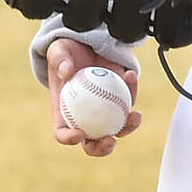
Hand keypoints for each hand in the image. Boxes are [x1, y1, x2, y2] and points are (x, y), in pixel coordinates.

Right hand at [46, 38, 140, 159]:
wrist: (85, 43)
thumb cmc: (65, 51)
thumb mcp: (57, 51)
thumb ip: (59, 60)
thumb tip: (66, 71)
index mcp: (64, 112)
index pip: (63, 132)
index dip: (69, 138)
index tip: (78, 134)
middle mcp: (84, 116)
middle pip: (92, 141)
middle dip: (102, 148)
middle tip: (110, 140)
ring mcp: (104, 110)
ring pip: (117, 127)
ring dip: (128, 126)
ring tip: (134, 116)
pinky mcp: (119, 98)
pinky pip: (128, 100)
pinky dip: (132, 90)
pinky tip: (130, 76)